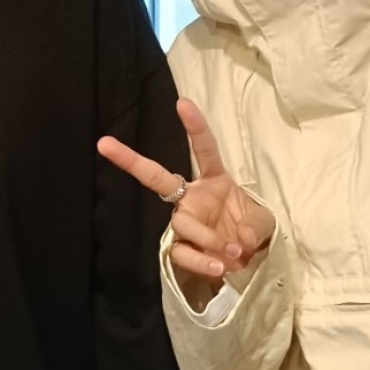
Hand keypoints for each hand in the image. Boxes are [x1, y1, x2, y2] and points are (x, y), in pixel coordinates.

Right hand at [98, 99, 274, 287]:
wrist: (247, 264)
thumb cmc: (251, 231)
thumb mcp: (264, 223)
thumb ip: (256, 225)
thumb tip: (241, 238)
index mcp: (214, 180)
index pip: (204, 149)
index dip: (194, 127)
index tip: (182, 103)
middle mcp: (192, 197)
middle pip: (156, 176)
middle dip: (130, 160)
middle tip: (104, 144)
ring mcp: (184, 222)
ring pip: (181, 222)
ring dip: (207, 237)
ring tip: (232, 252)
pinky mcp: (181, 248)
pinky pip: (182, 252)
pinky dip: (202, 261)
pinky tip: (219, 267)